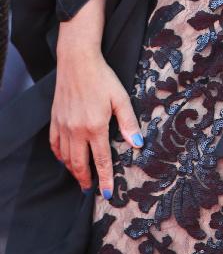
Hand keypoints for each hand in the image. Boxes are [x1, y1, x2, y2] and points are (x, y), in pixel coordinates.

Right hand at [50, 44, 142, 196]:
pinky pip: (54, 144)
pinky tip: (65, 158)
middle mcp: (77, 130)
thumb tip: (138, 143)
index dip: (104, 178)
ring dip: (73, 170)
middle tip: (90, 189)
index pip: (101, 160)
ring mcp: (63, 126)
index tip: (106, 193)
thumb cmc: (102, 77)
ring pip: (66, 157)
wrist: (77, 61)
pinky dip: (59, 155)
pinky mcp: (55, 119)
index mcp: (95, 127)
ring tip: (80, 176)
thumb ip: (128, 122)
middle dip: (86, 179)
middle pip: (80, 164)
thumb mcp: (120, 98)